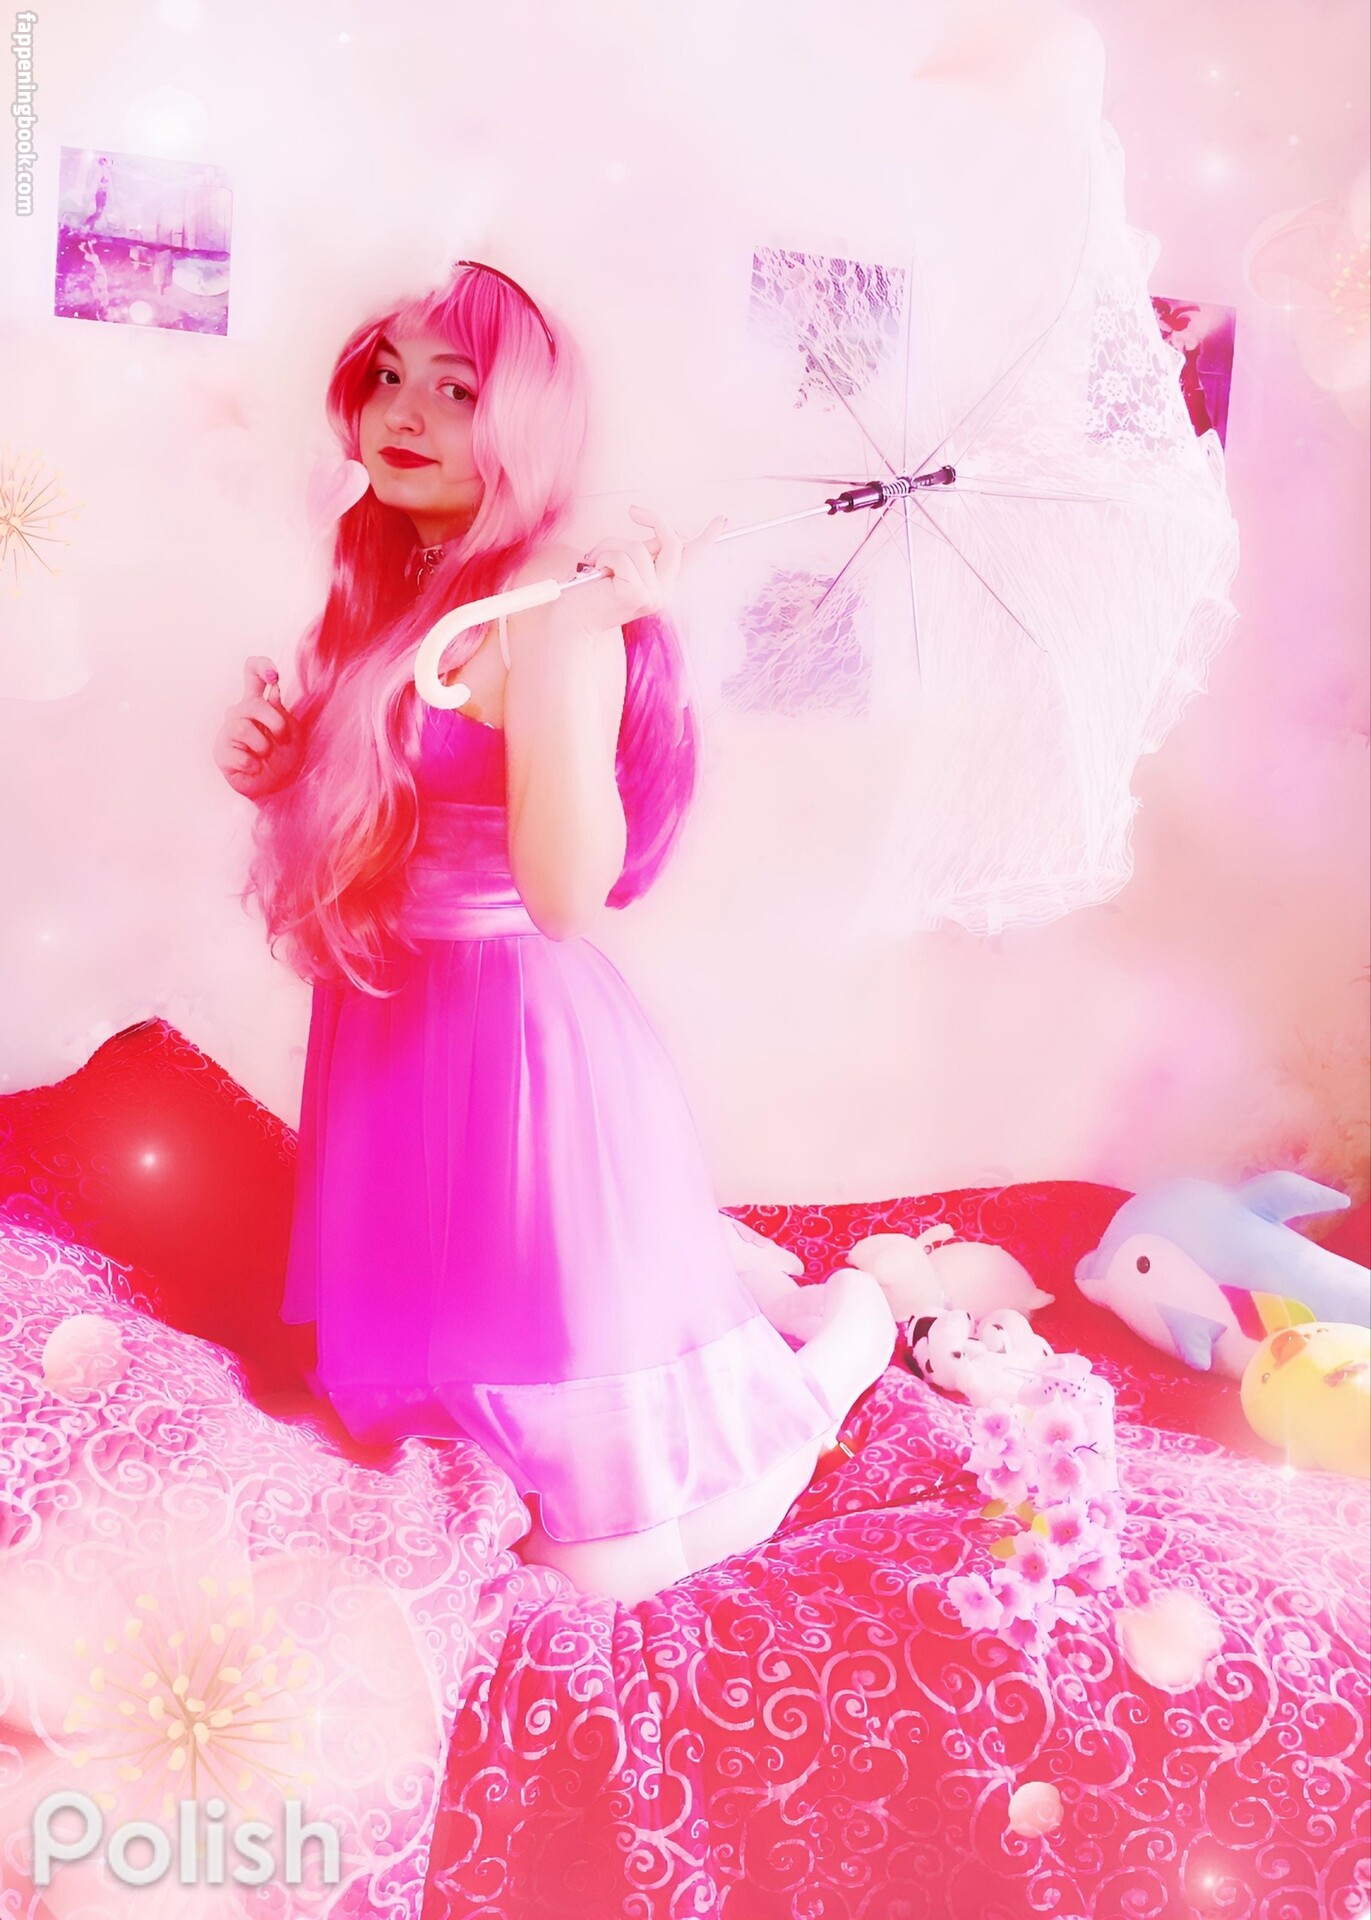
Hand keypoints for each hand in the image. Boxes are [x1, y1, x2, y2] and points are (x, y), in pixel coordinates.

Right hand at [213, 656, 303, 799]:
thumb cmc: (282, 756)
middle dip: (275, 723)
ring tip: (265, 756)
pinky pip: (241, 756)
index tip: (274, 677)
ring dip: (264, 747)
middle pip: (253, 704)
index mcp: (257, 702)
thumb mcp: (291, 731)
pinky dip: (255, 766)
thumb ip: (280, 710)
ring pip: (244, 729)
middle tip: (283, 739)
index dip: (261, 667)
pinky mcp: (221, 752)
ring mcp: (228, 731)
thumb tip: (274, 689)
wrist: (273, 787)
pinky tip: (255, 768)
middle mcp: (239, 712)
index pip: (252, 671)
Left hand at [574, 504, 726, 626]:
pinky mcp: (636, 594)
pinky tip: (594, 570)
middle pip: (672, 543)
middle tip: (634, 511)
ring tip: (595, 562)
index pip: (690, 559)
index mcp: (662, 585)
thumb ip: (642, 552)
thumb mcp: (621, 566)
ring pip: (637, 548)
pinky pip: (622, 556)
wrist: (573, 622)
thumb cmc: (591, 593)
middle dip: (654, 519)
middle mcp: (663, 593)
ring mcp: (652, 596)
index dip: (707, 539)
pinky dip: (603, 555)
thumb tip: (658, 530)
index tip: (721, 521)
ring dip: (609, 546)